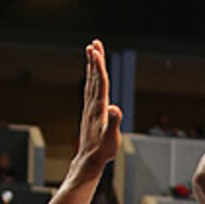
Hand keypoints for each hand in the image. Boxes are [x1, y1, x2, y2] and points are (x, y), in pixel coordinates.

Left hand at [74, 40, 122, 180]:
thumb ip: (114, 123)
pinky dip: (92, 78)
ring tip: (92, 52)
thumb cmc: (102, 150)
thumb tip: (115, 108)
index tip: (96, 50)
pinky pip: (91, 90)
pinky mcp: (90, 112)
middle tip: (94, 43)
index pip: (100, 82)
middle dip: (94, 60)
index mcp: (99, 108)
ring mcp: (90, 108)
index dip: (98, 66)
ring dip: (91, 66)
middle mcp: (92, 105)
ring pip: (91, 82)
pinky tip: (92, 75)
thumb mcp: (111, 138)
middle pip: (94, 78)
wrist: (89, 160)